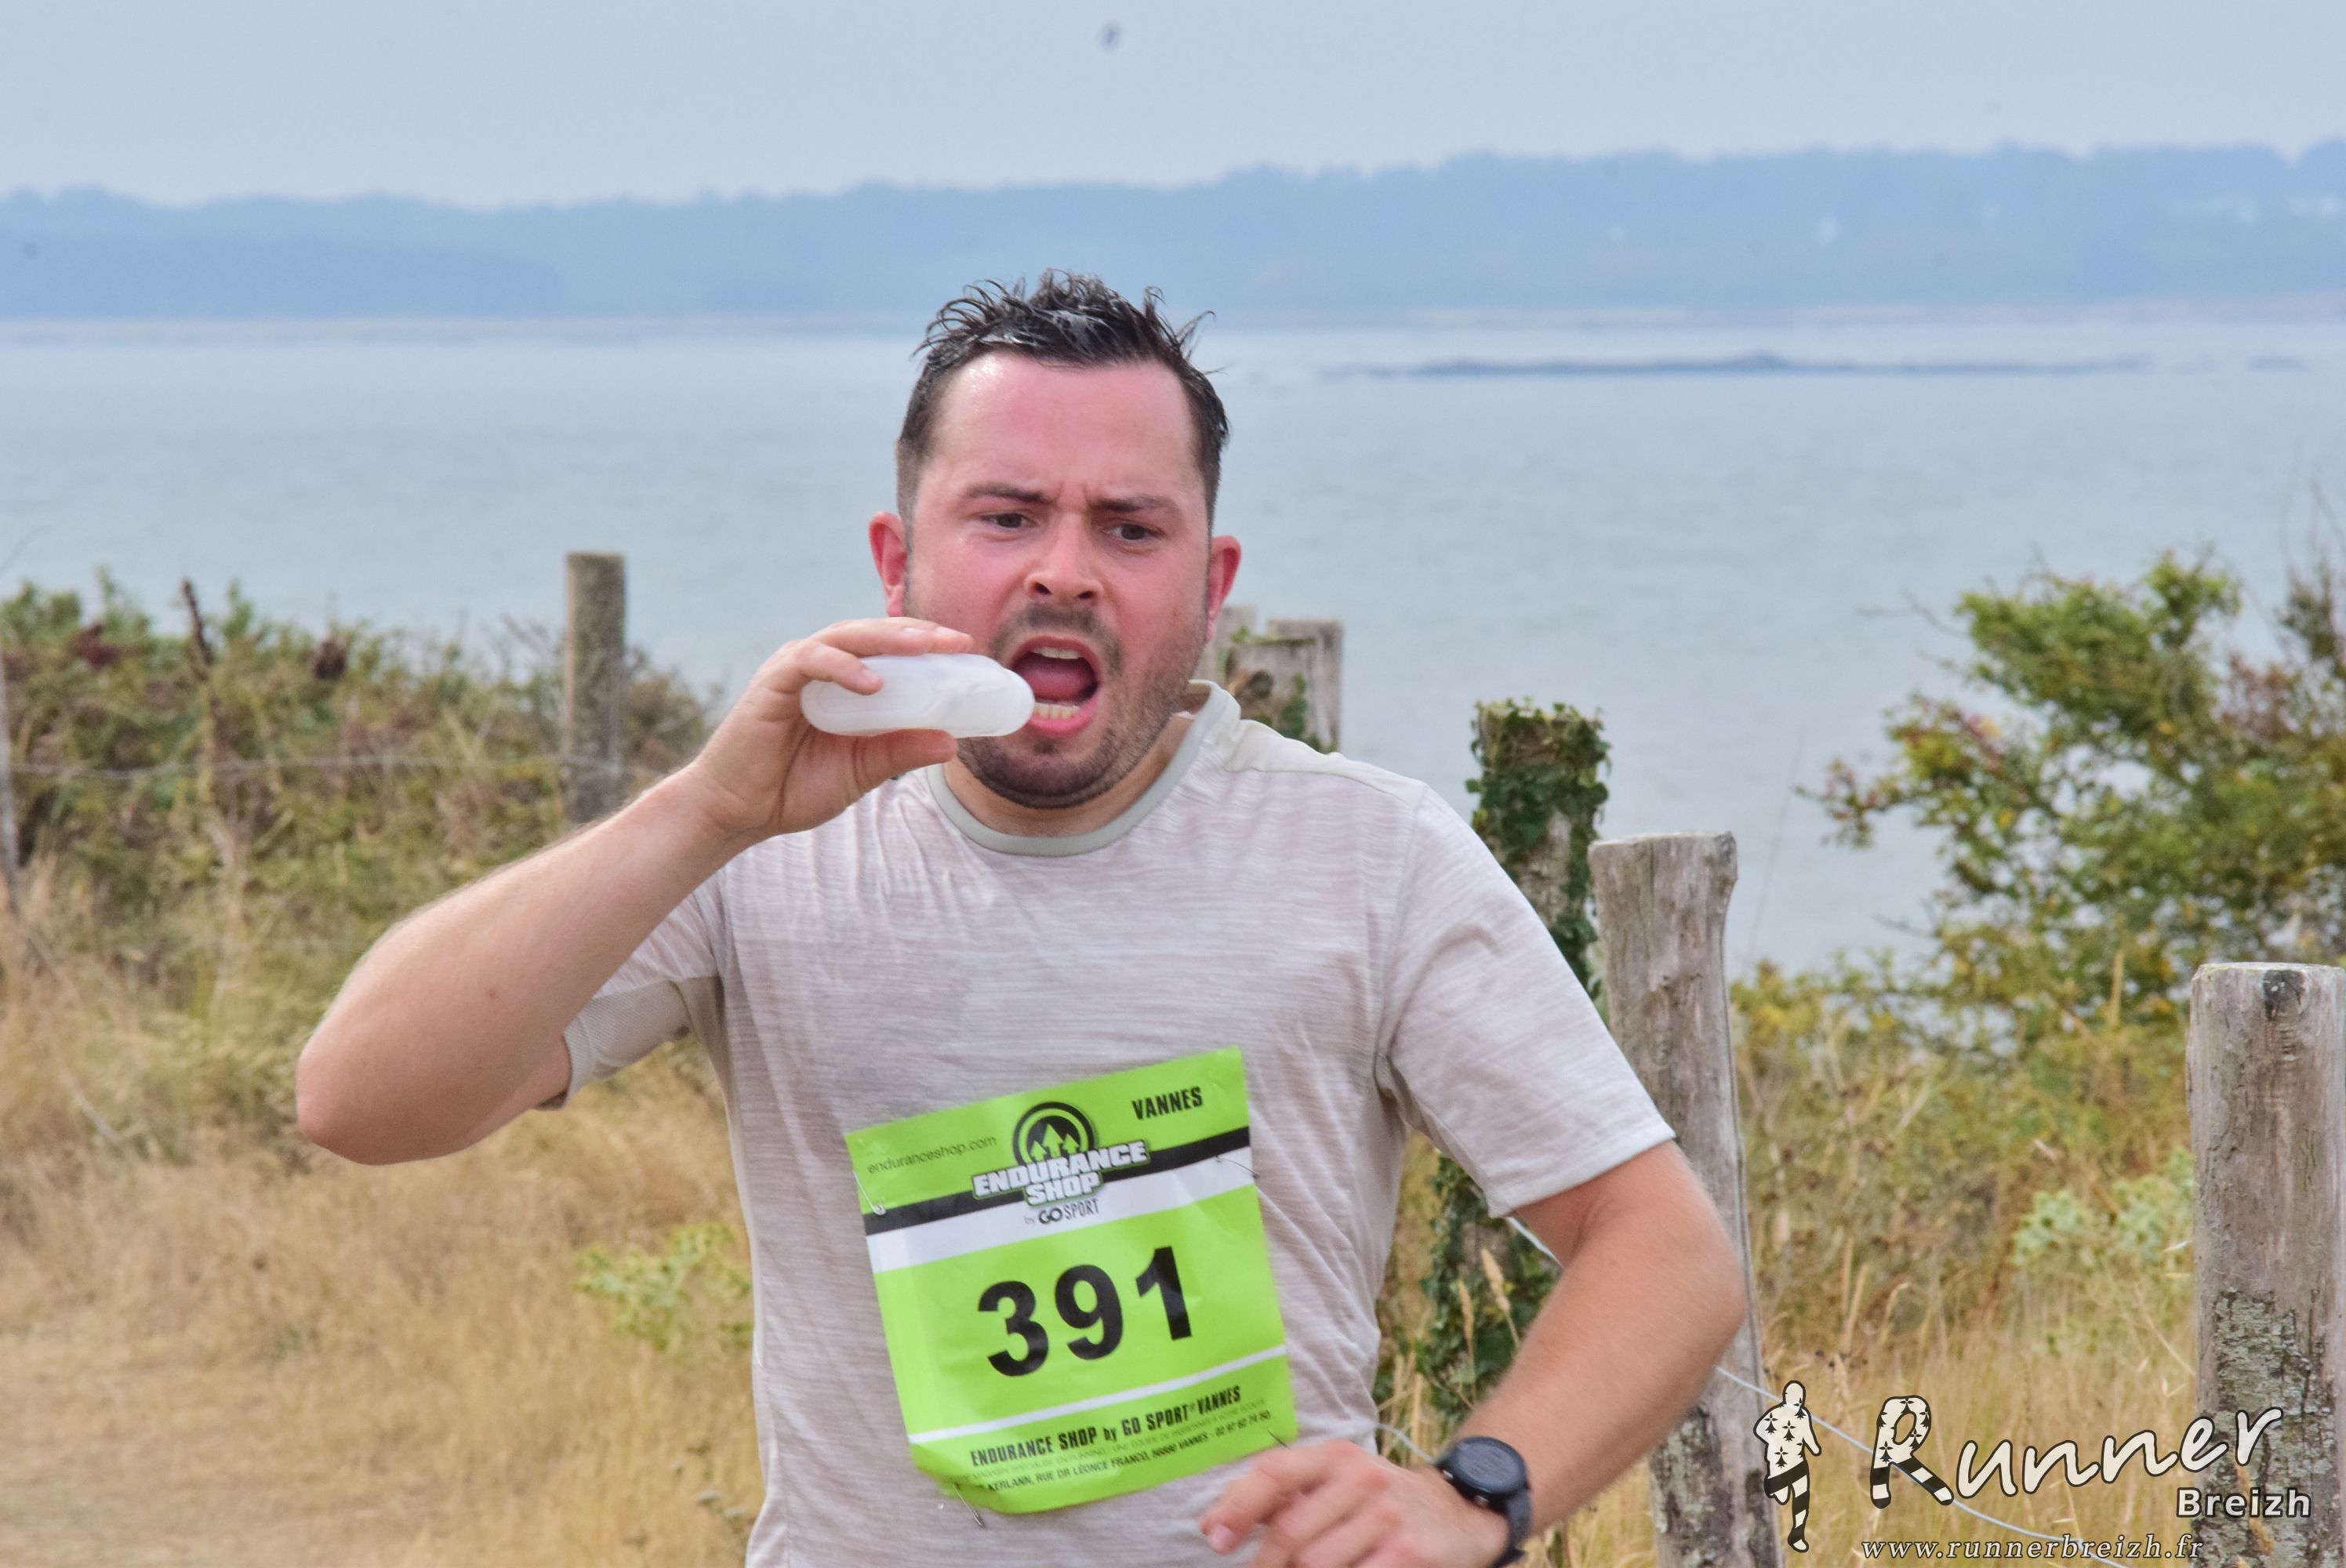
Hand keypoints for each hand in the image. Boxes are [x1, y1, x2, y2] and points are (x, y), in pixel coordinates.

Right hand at [676, 616, 976, 846]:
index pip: (892, 653)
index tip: (969, 652)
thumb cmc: (794, 787)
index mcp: (845, 683)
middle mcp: (823, 668)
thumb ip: (900, 752)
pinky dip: (842, 667)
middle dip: (918, 634)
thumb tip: (953, 742)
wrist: (738, 811)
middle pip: (875, 635)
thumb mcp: (861, 770)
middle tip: (958, 640)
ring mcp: (796, 670)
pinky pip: (811, 660)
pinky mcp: (773, 682)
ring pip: (846, 636)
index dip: (929, 647)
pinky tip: (872, 683)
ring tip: (925, 647)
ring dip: (887, 638)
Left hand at [1198, 1439, 1514, 1567]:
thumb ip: (1285, 1497)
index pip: (1276, 1472)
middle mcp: (1362, 1479)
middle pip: (1291, 1532)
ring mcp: (1387, 1517)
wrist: (1459, 1510)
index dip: (1238, 1506)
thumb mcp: (1337, 1481)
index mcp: (1336, 1457)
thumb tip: (1216, 1523)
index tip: (1215, 1540)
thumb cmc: (1379, 1501)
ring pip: (1316, 1563)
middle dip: (1265, 1565)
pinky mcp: (1409, 1553)